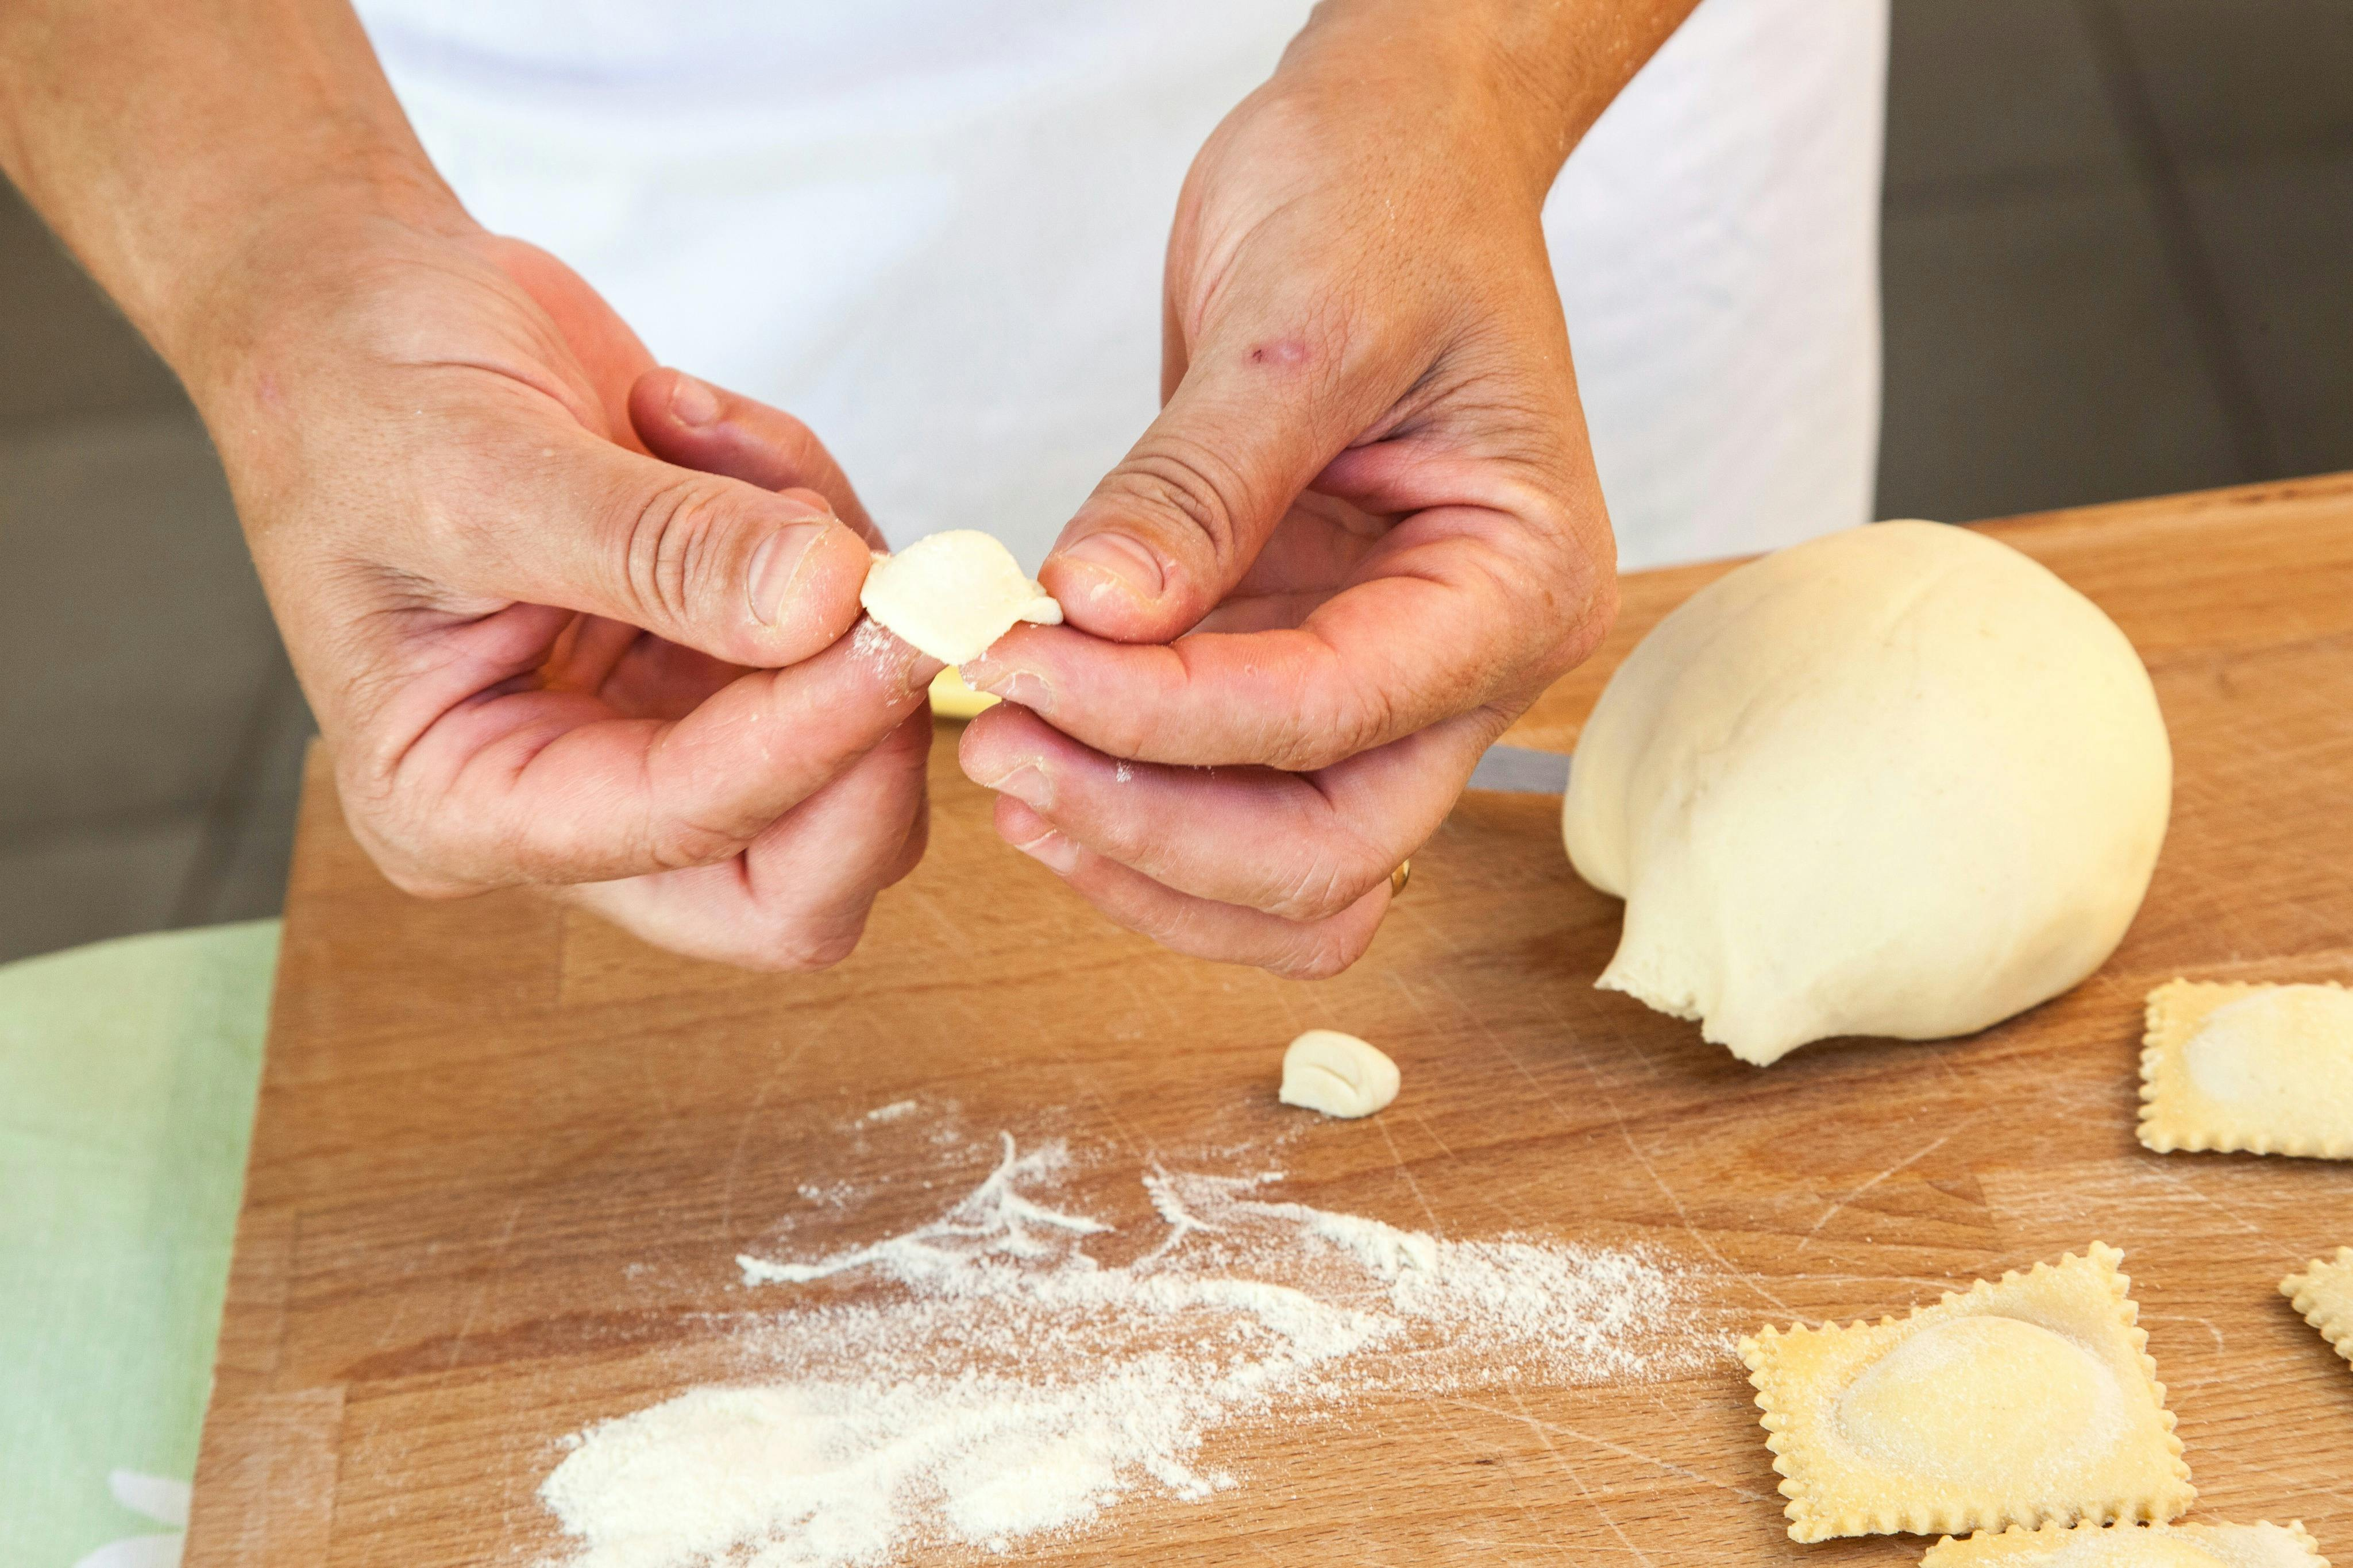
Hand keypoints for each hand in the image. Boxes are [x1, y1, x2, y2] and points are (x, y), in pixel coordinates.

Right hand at [200, 218, 939, 967]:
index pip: (688, 831)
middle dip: (869, 736)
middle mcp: (569, 801)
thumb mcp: (483, 463)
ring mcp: (656, 731)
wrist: (348, 301)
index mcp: (462, 806)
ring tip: (706, 436)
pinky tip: (701, 426)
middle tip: (896, 584)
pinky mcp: (716, 657)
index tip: (901, 625)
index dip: (813, 739)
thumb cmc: (353, 389)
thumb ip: (659, 547)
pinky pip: (838, 629)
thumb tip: (829, 601)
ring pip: (851, 749)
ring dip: (830, 584)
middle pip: (798, 876)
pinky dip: (813, 520)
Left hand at [958, 9, 1639, 976]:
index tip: (1023, 665)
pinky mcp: (1295, 659)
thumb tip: (1095, 613)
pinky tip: (1033, 747)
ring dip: (1140, 850)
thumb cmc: (1393, 202)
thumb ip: (1198, 484)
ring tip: (1003, 766)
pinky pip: (1225, 795)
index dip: (1166, 716)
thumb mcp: (1298, 322)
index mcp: (1517, 582)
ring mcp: (1382, 674)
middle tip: (1001, 749)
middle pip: (1324, 852)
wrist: (1395, 150)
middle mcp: (1465, 660)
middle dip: (1155, 827)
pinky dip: (1129, 799)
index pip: (1335, 712)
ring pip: (1276, 867)